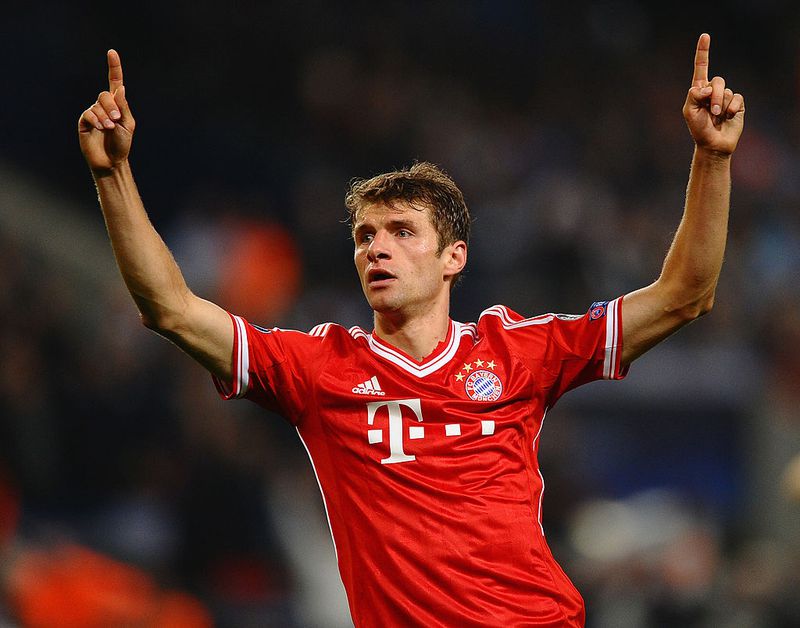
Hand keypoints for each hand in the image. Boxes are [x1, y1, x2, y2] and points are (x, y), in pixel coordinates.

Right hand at [78, 50, 134, 172]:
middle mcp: (104, 106)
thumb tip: (120, 87)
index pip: (114, 82)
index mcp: (117, 105)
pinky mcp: (84, 121)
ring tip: (109, 128)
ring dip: (105, 117)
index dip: (114, 67)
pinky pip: (88, 113)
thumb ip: (124, 107)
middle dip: (112, 106)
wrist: (111, 161)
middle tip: (117, 120)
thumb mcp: (127, 124)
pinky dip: (96, 120)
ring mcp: (93, 113)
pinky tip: (101, 128)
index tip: (112, 52)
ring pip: (97, 105)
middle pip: (104, 95)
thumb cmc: (122, 144)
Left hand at [683, 33, 744, 154]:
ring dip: (722, 104)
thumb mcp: (689, 112)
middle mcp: (713, 90)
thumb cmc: (698, 129)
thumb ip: (694, 95)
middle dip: (715, 96)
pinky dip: (732, 108)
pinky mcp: (737, 103)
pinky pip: (737, 97)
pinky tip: (729, 116)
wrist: (713, 144)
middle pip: (717, 81)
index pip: (701, 67)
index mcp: (699, 90)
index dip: (703, 52)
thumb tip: (706, 87)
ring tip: (718, 116)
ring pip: (727, 90)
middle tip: (712, 111)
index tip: (705, 36)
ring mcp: (726, 96)